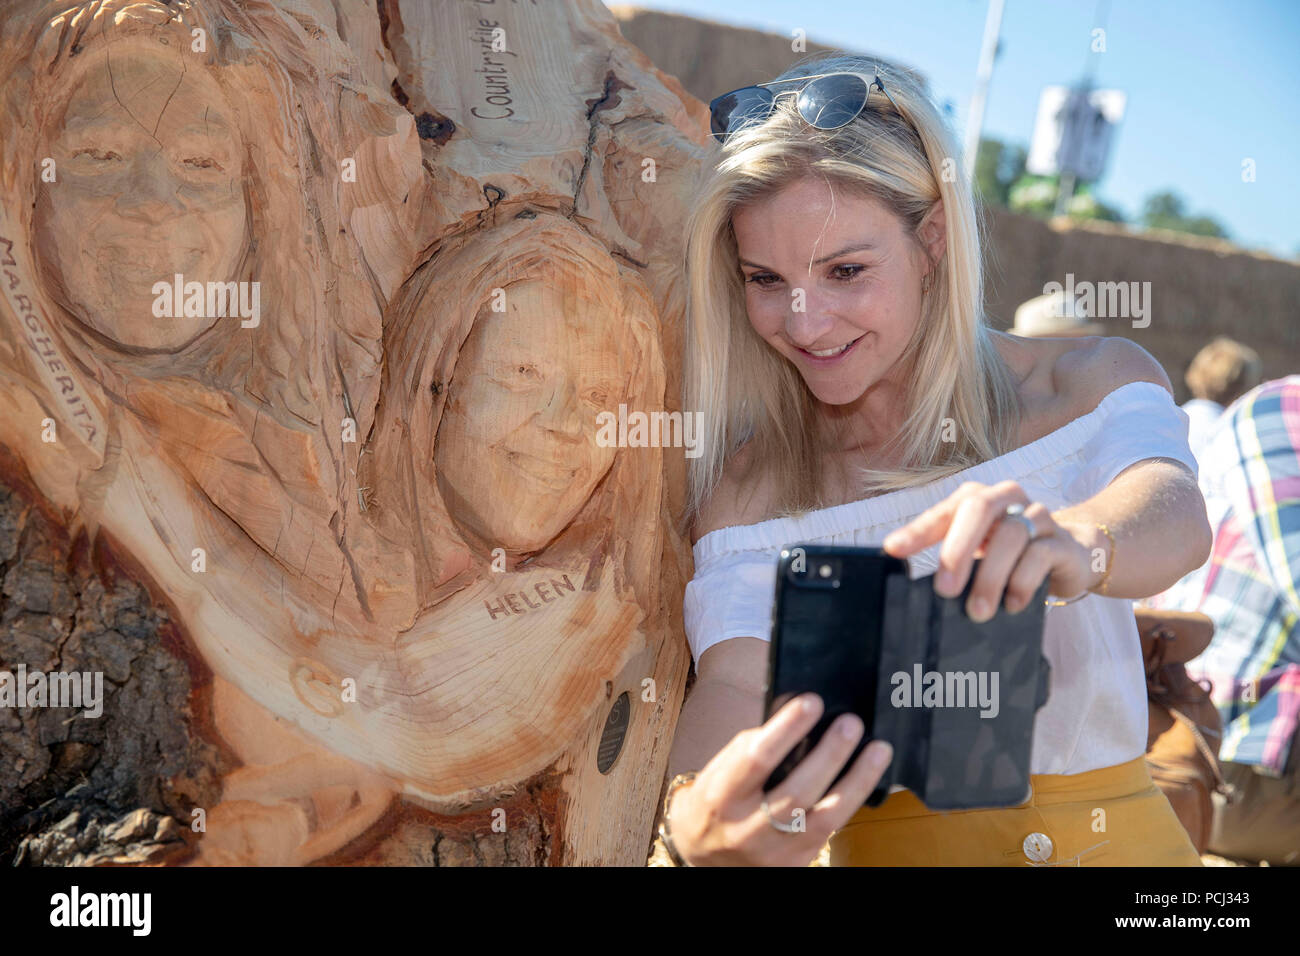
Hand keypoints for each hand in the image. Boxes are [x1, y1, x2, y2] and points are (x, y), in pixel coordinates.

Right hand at [668, 694, 891, 865]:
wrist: (707, 857)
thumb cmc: (715, 802)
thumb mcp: (720, 770)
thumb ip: (754, 744)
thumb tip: (794, 707)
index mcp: (721, 797)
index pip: (757, 759)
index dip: (786, 729)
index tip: (811, 702)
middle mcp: (747, 829)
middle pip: (797, 792)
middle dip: (829, 754)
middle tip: (851, 723)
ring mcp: (775, 852)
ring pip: (824, 818)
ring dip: (857, 781)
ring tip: (878, 750)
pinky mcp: (796, 864)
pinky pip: (832, 831)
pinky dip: (852, 801)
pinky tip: (866, 778)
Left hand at [881, 479, 1100, 619]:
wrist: (1070, 556)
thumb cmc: (1009, 555)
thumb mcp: (977, 552)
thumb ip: (950, 559)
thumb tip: (913, 587)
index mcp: (977, 499)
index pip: (943, 511)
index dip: (918, 531)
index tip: (893, 550)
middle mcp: (1006, 498)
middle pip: (979, 510)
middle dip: (957, 550)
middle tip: (945, 590)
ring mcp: (1038, 516)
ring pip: (1012, 535)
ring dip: (991, 577)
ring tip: (978, 611)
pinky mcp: (1061, 541)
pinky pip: (1040, 555)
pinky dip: (1022, 582)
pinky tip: (1012, 604)